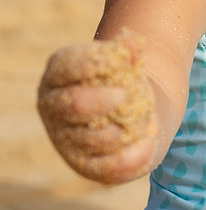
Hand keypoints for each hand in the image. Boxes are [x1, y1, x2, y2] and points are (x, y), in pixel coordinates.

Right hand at [37, 29, 157, 184]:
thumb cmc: (122, 79)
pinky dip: (136, 151)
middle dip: (109, 100)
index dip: (98, 61)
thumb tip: (132, 43)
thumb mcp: (126, 61)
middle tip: (130, 95)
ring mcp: (65, 139)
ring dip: (131, 124)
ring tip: (144, 115)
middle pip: (76, 105)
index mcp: (57, 74)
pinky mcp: (85, 166)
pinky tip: (148, 137)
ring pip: (99, 137)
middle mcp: (53, 107)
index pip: (69, 64)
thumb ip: (129, 50)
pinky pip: (112, 166)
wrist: (130, 114)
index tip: (127, 60)